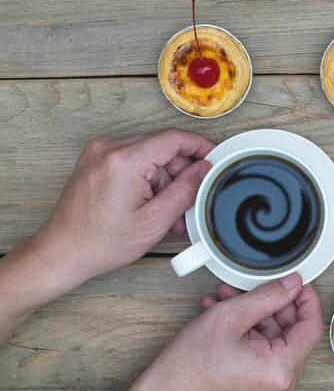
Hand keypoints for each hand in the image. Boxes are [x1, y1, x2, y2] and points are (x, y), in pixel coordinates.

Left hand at [32, 128, 213, 283]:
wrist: (63, 251)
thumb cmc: (100, 242)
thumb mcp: (155, 221)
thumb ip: (185, 191)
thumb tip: (203, 171)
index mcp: (125, 160)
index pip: (174, 139)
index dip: (199, 146)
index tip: (213, 157)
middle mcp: (109, 148)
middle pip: (162, 147)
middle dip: (179, 173)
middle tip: (188, 199)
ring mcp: (99, 152)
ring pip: (148, 155)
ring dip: (162, 179)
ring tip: (164, 211)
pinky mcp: (95, 160)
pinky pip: (132, 160)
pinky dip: (146, 178)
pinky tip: (149, 203)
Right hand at [122, 273, 323, 390]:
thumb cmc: (189, 366)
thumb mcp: (230, 316)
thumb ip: (267, 296)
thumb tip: (292, 284)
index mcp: (280, 369)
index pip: (311, 326)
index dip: (306, 300)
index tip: (298, 284)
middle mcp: (281, 386)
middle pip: (291, 333)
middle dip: (270, 305)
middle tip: (253, 288)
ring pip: (274, 341)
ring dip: (255, 316)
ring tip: (230, 300)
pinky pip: (263, 355)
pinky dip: (249, 334)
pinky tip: (228, 318)